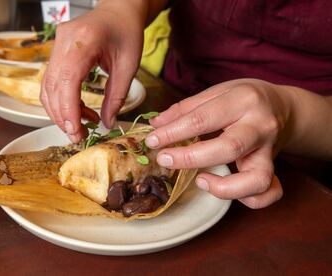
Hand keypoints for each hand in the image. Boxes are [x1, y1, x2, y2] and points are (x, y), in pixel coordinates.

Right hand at [41, 4, 144, 141]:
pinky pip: (51, 81)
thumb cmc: (127, 33)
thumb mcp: (129, 66)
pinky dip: (61, 100)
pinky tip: (77, 110)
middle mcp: (64, 42)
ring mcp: (56, 46)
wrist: (118, 11)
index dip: (69, 110)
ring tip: (80, 125)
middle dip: (63, 116)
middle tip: (78, 136)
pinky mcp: (56, 52)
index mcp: (84, 42)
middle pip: (53, 87)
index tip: (76, 132)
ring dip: (60, 111)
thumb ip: (117, 96)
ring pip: (48, 87)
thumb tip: (108, 123)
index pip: (68, 81)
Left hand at [145, 79, 294, 208]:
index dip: (172, 132)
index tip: (152, 141)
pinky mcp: (275, 167)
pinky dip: (250, 199)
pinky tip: (225, 189)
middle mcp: (260, 125)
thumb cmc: (244, 99)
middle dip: (190, 158)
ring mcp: (270, 149)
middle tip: (164, 159)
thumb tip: (156, 124)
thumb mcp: (217, 93)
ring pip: (257, 178)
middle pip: (228, 148)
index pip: (201, 119)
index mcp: (242, 100)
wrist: (283, 107)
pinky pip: (270, 192)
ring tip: (200, 181)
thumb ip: (186, 108)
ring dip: (225, 187)